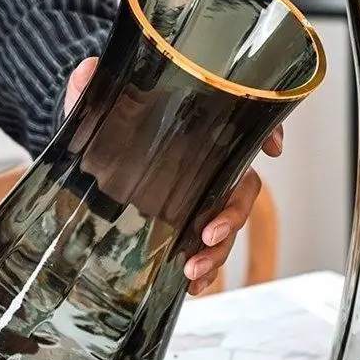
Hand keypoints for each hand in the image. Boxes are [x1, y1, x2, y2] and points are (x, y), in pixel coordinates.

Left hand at [65, 58, 282, 295]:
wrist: (86, 160)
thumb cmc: (104, 129)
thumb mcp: (96, 110)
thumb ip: (92, 91)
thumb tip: (88, 72)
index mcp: (198, 137)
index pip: (242, 131)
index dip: (266, 135)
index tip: (273, 151)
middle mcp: (207, 169)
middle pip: (241, 191)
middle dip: (232, 218)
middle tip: (207, 236)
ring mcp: (197, 200)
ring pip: (226, 225)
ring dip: (218, 252)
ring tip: (192, 273)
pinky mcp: (181, 226)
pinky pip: (205, 249)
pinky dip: (205, 272)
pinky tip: (191, 287)